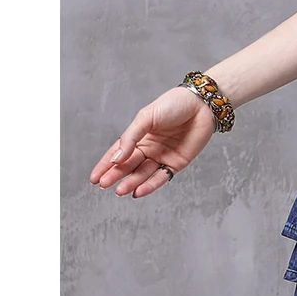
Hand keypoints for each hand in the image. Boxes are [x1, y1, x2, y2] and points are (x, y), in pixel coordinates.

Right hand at [89, 86, 216, 197]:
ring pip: (142, 174)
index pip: (118, 153)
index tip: (94, 178)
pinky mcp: (176, 163)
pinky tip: (137, 191)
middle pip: (128, 165)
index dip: (105, 165)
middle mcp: (149, 148)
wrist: (202, 104)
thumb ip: (130, 137)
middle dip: (115, 175)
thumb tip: (115, 158)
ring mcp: (162, 156)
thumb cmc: (173, 104)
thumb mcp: (146, 117)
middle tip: (104, 184)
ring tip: (119, 190)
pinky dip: (149, 185)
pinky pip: (160, 177)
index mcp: (139, 135)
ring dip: (131, 183)